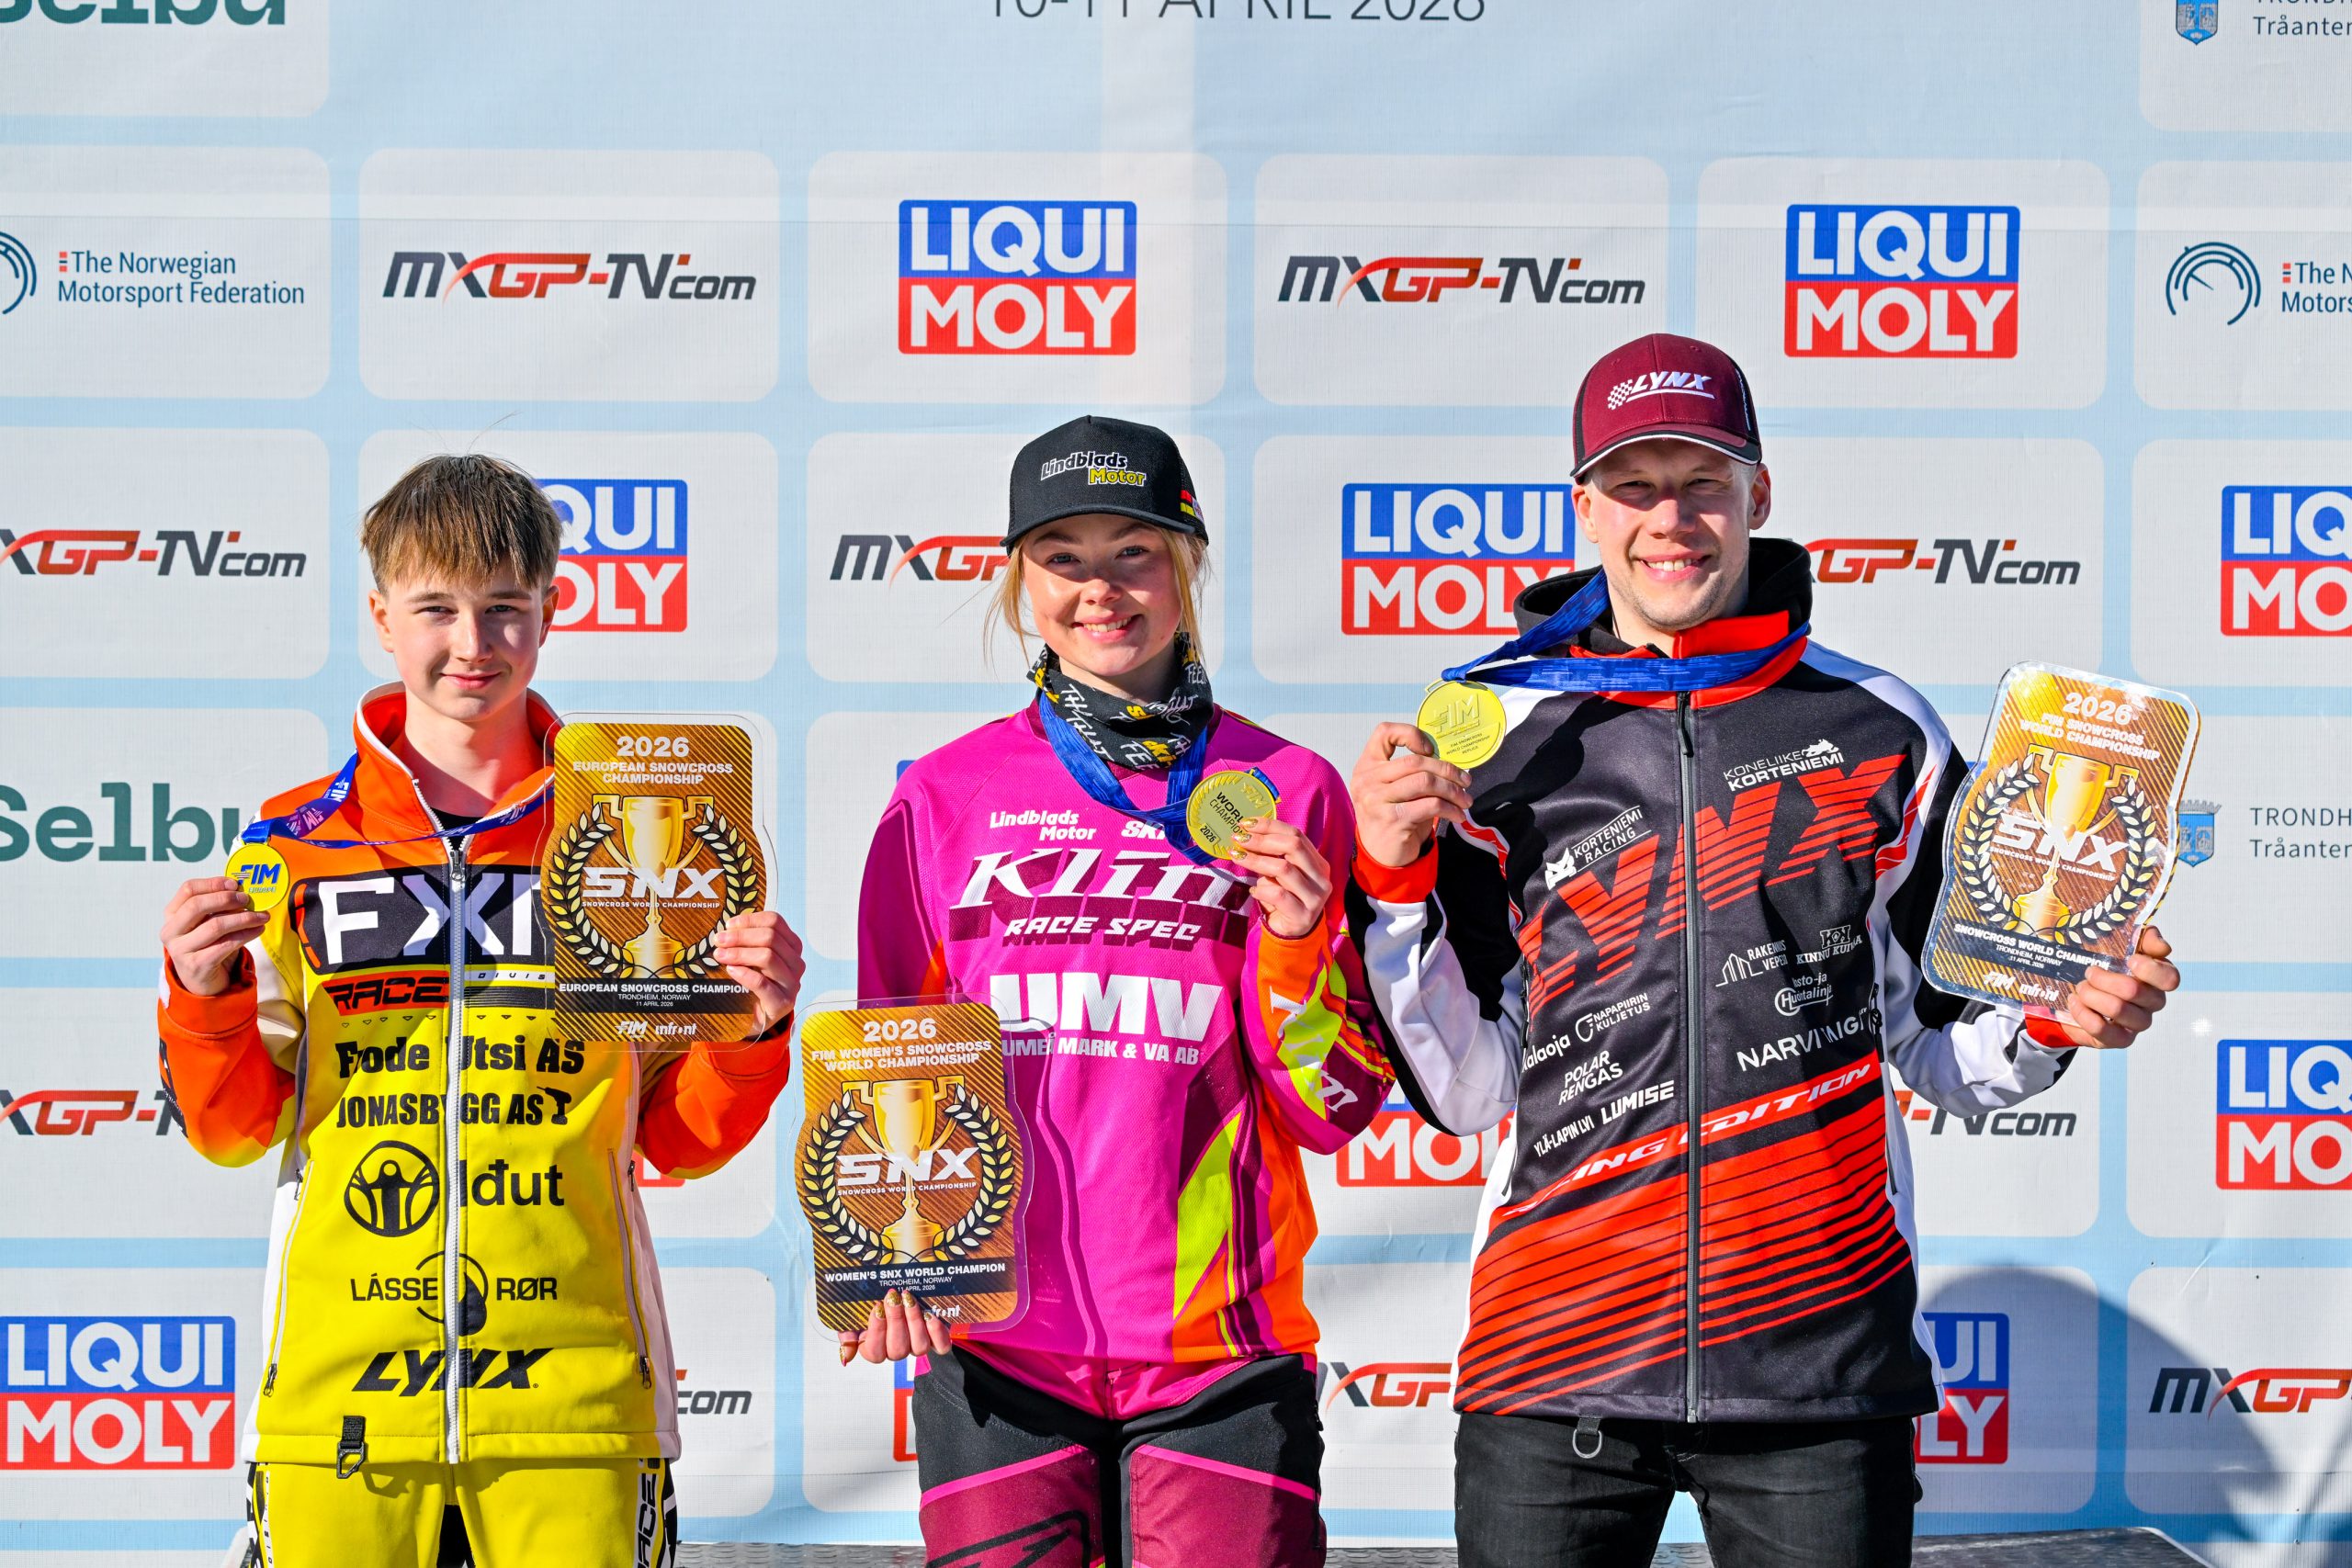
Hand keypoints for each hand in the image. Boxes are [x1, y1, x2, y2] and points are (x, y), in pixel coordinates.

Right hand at [160, 877, 265, 996]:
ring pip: (215, 926)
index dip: (213, 883)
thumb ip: (219, 907)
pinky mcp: (196, 965)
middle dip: (226, 899)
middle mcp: (171, 931)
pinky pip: (226, 944)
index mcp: (172, 915)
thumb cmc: (207, 945)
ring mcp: (180, 950)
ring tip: (262, 916)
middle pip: (197, 905)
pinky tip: (258, 930)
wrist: (202, 980)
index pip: (188, 890)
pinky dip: (246, 934)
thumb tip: (244, 890)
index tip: (235, 883)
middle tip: (248, 898)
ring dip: (244, 918)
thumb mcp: (207, 923)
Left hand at [711, 911, 804, 1033]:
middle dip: (740, 936)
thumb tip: (727, 928)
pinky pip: (762, 983)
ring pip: (768, 957)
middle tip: (719, 940)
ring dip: (739, 953)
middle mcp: (796, 963)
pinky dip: (744, 974)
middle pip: (771, 937)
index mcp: (792, 947)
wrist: (759, 1020)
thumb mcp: (754, 959)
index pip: (775, 922)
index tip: (728, 925)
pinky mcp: (782, 1003)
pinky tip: (730, 971)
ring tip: (720, 955)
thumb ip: (748, 942)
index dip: (750, 920)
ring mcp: (791, 984)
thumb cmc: (755, 984)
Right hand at [838, 1289, 952, 1366]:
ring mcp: (916, 1344)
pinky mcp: (935, 1337)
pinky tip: (930, 1315)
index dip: (876, 1331)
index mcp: (874, 1346)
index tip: (876, 1307)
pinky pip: (940, 1346)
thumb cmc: (873, 1294)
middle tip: (892, 1297)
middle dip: (895, 1321)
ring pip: (918, 1347)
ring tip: (909, 1299)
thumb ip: (847, 1333)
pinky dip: (937, 1333)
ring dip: (913, 1321)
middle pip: (897, 1350)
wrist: (895, 1276)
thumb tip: (846, 1358)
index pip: (874, 1353)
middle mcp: (896, 1349)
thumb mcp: (853, 1311)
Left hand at [1231, 817, 1332, 939]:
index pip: (1296, 835)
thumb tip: (1246, 832)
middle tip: (1239, 839)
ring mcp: (1315, 897)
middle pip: (1293, 846)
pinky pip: (1279, 895)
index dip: (1270, 826)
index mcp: (1318, 862)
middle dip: (1262, 840)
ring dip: (1256, 861)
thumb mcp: (1279, 873)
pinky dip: (1262, 890)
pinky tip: (1253, 891)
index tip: (1245, 823)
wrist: (1292, 932)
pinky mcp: (1304, 915)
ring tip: (1238, 858)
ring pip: (1284, 869)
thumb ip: (1271, 855)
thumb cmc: (1284, 897)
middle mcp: (1321, 877)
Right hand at [1349, 723, 1471, 869]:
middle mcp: (1367, 781)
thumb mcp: (1394, 789)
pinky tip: (1458, 815)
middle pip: (1415, 761)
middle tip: (1466, 781)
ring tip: (1465, 799)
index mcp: (1366, 766)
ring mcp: (1377, 800)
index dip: (1411, 733)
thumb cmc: (1393, 816)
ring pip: (1426, 782)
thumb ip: (1411, 772)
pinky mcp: (1393, 820)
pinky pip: (1431, 805)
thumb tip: (1450, 764)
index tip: (1431, 749)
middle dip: (1447, 770)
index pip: (1384, 733)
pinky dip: (1451, 809)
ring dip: (1453, 790)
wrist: (1381, 855)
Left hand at [2052, 926, 2179, 1048]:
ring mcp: (2137, 1023)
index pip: (2170, 978)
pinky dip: (2084, 1014)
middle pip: (2134, 991)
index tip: (2130, 960)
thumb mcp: (2118, 940)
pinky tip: (2075, 1002)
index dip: (2150, 970)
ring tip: (2080, 987)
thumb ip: (2143, 936)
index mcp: (2157, 977)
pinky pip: (2103, 1030)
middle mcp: (2152, 1002)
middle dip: (2104, 979)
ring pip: (2118, 1009)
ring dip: (2091, 995)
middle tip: (2089, 972)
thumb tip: (2162, 946)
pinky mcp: (2119, 1039)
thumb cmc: (2102, 963)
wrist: (2072, 989)